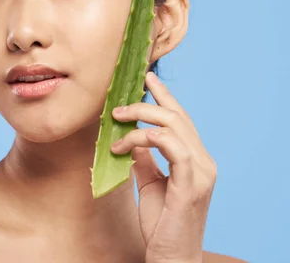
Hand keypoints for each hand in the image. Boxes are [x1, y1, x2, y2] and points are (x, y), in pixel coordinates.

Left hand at [111, 72, 216, 262]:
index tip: (147, 76)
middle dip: (146, 103)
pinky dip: (152, 138)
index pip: (180, 118)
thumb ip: (145, 159)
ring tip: (117, 123)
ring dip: (141, 120)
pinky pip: (175, 149)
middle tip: (118, 105)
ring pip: (174, 126)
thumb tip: (133, 136)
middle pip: (177, 116)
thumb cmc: (162, 225)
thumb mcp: (150, 183)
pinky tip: (132, 140)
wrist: (171, 258)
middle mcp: (203, 160)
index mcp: (195, 158)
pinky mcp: (192, 184)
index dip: (164, 95)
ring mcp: (201, 172)